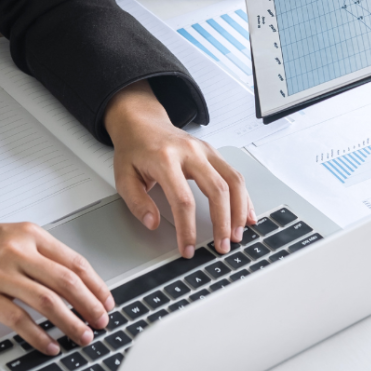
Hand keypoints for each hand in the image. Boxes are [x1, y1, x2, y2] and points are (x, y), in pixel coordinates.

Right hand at [0, 222, 113, 354]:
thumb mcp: (14, 237)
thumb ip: (43, 254)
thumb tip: (79, 283)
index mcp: (30, 234)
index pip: (74, 262)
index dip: (96, 285)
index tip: (106, 301)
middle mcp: (18, 251)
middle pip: (66, 282)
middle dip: (90, 305)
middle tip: (102, 321)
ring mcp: (0, 273)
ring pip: (47, 302)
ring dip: (70, 323)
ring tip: (83, 336)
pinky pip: (19, 319)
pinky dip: (39, 336)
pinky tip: (50, 345)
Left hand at [105, 81, 255, 257]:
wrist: (141, 122)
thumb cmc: (134, 149)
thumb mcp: (124, 177)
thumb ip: (137, 203)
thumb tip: (153, 223)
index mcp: (165, 159)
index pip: (182, 200)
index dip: (188, 229)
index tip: (188, 248)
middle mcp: (190, 152)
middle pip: (216, 190)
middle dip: (222, 222)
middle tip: (221, 246)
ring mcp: (205, 150)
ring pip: (233, 181)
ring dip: (238, 210)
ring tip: (236, 234)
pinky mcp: (213, 153)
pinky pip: (234, 175)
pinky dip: (244, 197)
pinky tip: (246, 214)